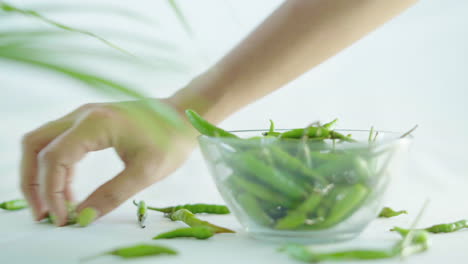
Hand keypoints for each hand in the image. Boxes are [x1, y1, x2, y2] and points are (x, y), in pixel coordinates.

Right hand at [20, 99, 194, 225]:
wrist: (184, 115)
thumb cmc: (171, 139)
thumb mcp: (146, 171)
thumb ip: (112, 194)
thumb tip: (83, 216)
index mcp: (96, 123)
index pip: (54, 158)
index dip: (51, 191)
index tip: (61, 217)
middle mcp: (82, 115)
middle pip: (35, 145)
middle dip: (32, 182)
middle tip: (43, 213)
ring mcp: (84, 116)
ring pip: (43, 142)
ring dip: (41, 174)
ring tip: (54, 206)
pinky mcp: (90, 122)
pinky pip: (60, 143)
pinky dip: (56, 167)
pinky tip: (69, 190)